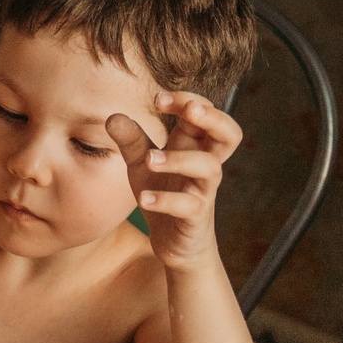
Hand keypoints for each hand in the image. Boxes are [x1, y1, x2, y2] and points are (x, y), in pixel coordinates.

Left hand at [108, 91, 239, 273]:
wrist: (173, 242)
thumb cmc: (163, 192)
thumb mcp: (141, 163)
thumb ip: (130, 139)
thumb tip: (112, 117)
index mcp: (194, 144)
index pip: (203, 112)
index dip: (187, 100)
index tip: (158, 100)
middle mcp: (205, 163)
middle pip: (230, 134)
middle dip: (214, 117)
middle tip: (190, 111)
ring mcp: (204, 190)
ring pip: (209, 167)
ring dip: (179, 159)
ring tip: (149, 159)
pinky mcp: (196, 217)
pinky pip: (189, 205)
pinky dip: (166, 201)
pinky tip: (143, 199)